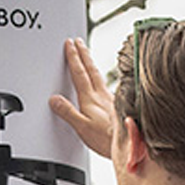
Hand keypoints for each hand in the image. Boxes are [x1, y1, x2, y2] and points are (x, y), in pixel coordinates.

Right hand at [46, 37, 114, 159]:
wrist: (130, 143)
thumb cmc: (107, 138)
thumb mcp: (82, 127)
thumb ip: (68, 112)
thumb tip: (55, 100)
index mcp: (90, 98)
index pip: (79, 73)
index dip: (73, 57)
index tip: (69, 45)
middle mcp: (101, 95)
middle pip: (90, 69)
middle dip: (83, 54)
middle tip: (78, 42)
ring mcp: (110, 99)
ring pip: (98, 75)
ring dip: (91, 63)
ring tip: (87, 55)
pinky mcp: (117, 105)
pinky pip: (105, 85)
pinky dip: (101, 78)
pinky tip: (102, 81)